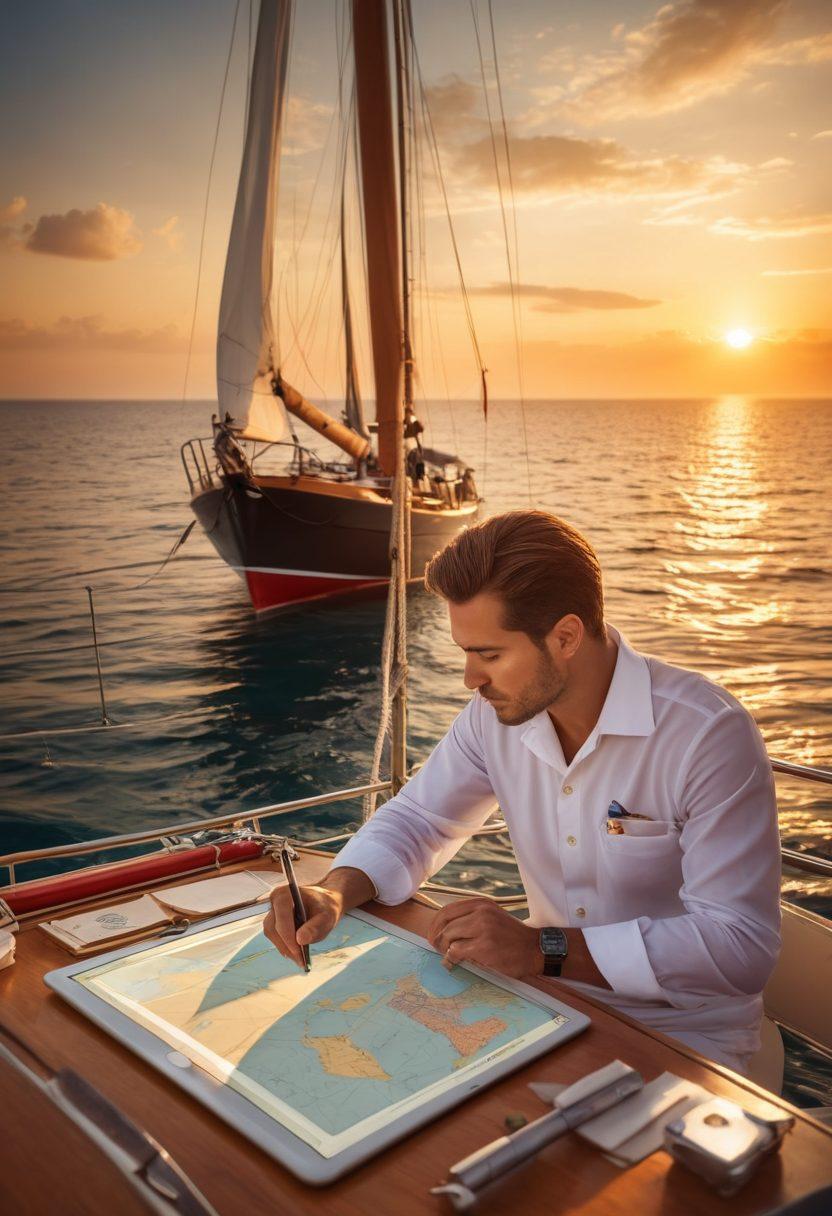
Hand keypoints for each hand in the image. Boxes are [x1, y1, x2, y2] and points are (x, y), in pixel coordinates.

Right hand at [263, 883, 342, 968]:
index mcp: (285, 894)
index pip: (282, 919)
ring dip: (285, 948)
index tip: (299, 954)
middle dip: (286, 946)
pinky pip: (275, 936)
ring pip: (271, 934)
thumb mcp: (327, 916)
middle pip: (273, 928)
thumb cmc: (325, 907)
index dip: (288, 938)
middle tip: (300, 961)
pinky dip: (285, 946)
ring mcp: (272, 911)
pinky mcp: (273, 921)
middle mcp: (275, 901)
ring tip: (300, 959)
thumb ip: (315, 926)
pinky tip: (296, 953)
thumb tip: (300, 940)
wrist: (324, 903)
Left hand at [427, 898, 541, 979]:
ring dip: (444, 948)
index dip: (435, 923)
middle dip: (436, 937)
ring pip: (449, 936)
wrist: (536, 949)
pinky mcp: (484, 947)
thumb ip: (471, 917)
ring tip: (447, 956)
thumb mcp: (492, 916)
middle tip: (435, 947)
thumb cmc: (512, 936)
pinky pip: (456, 951)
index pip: (447, 909)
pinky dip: (451, 958)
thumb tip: (443, 928)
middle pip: (445, 923)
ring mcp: (483, 929)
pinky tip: (454, 962)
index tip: (433, 934)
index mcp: (481, 903)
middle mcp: (481, 912)